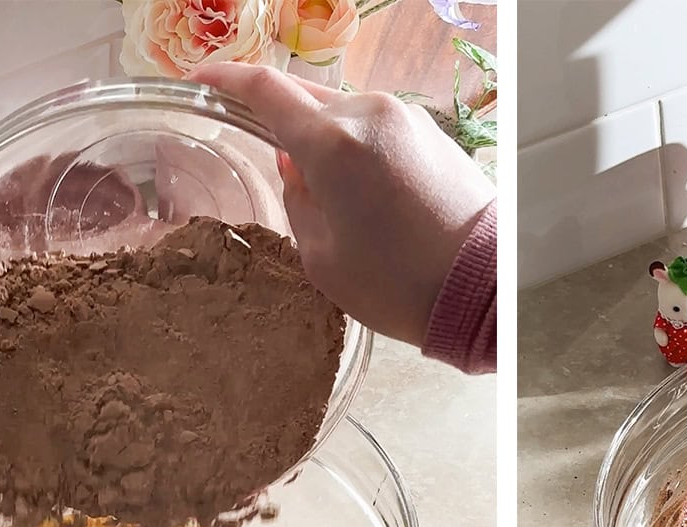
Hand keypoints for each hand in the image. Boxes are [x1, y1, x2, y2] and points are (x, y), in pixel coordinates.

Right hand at [187, 63, 494, 348]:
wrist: (484, 287)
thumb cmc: (400, 284)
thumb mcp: (322, 257)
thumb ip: (296, 200)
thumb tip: (295, 166)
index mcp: (331, 142)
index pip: (264, 89)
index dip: (225, 79)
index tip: (202, 80)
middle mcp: (368, 114)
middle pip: (303, 97)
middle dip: (276, 117)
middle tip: (259, 147)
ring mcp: (405, 118)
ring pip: (342, 113)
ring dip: (322, 139)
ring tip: (326, 192)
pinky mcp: (432, 132)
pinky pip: (376, 128)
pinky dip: (357, 148)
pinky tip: (363, 191)